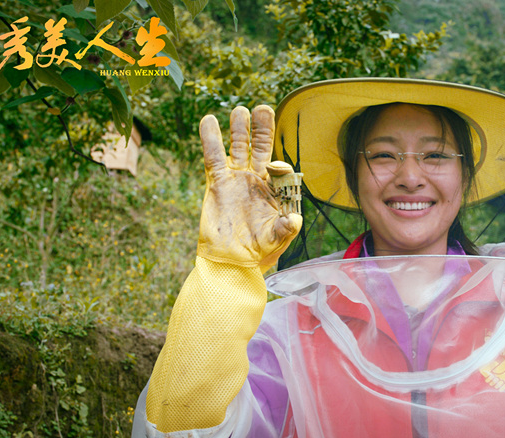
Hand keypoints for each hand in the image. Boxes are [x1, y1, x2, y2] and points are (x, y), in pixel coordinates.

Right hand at [196, 105, 301, 270]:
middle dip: (261, 128)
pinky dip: (211, 139)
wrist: (231, 262)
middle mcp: (257, 180)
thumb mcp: (277, 240)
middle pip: (260, 147)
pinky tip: (208, 121)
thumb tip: (295, 219)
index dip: (280, 165)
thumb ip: (286, 228)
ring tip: (240, 110)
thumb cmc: (259, 251)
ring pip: (238, 147)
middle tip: (262, 108)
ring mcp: (237, 179)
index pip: (280, 168)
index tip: (276, 166)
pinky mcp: (217, 183)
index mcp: (276, 190)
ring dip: (239, 129)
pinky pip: (214, 157)